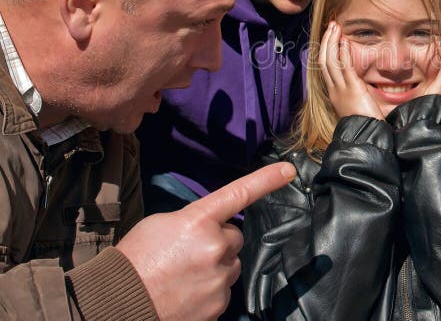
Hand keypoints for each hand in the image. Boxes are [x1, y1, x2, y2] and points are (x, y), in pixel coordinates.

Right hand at [116, 162, 295, 319]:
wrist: (117, 304)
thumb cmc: (134, 260)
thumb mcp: (161, 224)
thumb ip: (193, 220)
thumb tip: (211, 226)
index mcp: (198, 221)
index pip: (239, 194)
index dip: (267, 180)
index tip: (289, 171)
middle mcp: (215, 247)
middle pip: (235, 237)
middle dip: (219, 241)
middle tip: (188, 253)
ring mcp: (219, 278)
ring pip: (231, 264)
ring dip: (215, 266)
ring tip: (183, 275)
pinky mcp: (219, 305)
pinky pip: (224, 290)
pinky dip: (209, 291)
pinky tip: (186, 293)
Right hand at [319, 21, 383, 118]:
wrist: (367, 137)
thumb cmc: (367, 124)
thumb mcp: (357, 105)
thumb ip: (357, 92)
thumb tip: (362, 83)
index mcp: (334, 94)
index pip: (325, 68)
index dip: (326, 51)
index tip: (330, 38)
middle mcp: (334, 90)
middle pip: (323, 60)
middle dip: (326, 41)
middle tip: (331, 26)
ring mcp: (341, 89)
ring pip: (330, 60)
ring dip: (332, 41)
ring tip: (335, 27)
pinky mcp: (353, 88)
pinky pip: (344, 66)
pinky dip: (343, 52)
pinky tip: (345, 41)